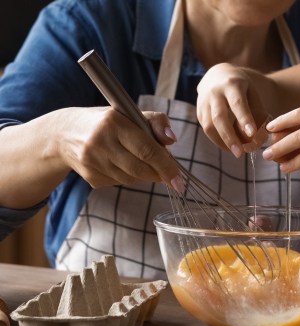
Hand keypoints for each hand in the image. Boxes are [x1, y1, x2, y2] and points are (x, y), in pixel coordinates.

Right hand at [56, 107, 180, 188]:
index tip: (180, 181)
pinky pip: (120, 183)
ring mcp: (92, 162)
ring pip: (132, 178)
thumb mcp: (130, 114)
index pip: (147, 150)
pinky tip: (120, 164)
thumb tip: (171, 140)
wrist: (64, 134)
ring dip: (143, 174)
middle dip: (158, 173)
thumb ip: (156, 122)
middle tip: (166, 172)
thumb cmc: (107, 122)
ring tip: (138, 160)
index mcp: (113, 123)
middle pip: (141, 169)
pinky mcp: (90, 177)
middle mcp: (100, 142)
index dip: (167, 167)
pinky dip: (128, 177)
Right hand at [197, 63, 270, 156]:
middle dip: (230, 137)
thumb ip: (257, 111)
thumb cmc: (241, 87)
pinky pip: (206, 129)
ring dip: (222, 142)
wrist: (217, 75)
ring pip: (209, 125)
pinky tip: (229, 146)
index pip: (237, 103)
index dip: (244, 119)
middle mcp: (214, 92)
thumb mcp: (252, 92)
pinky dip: (217, 140)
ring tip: (236, 152)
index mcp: (231, 84)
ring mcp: (203, 102)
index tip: (252, 134)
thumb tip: (260, 136)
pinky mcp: (199, 111)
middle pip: (219, 117)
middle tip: (240, 153)